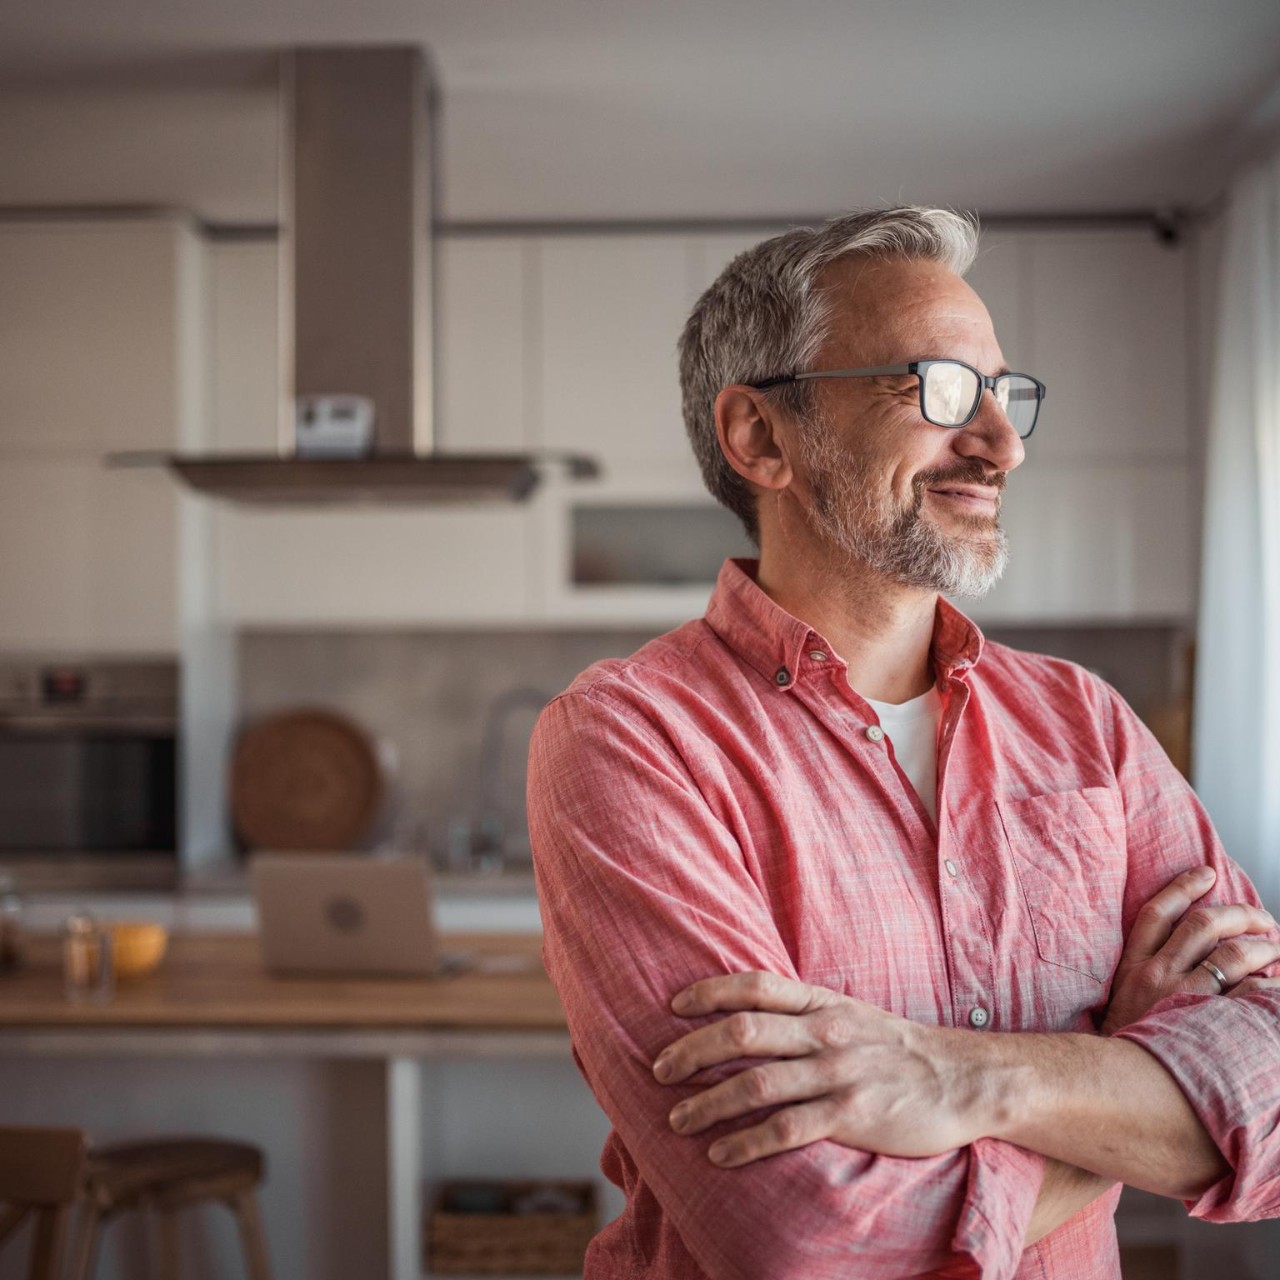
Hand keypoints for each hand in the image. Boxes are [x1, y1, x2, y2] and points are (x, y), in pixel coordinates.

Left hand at [652, 972, 996, 1167]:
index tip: (674, 1006)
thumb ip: (803, 1012)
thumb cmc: (895, 1048)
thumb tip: (748, 1013)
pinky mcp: (851, 1114)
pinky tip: (721, 1153)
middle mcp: (825, 1032)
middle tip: (660, 1070)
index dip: (710, 991)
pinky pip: (786, 1129)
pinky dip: (746, 1142)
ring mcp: (838, 1072)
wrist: (963, 1079)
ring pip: (756, 1083)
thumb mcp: (849, 1014)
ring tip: (677, 1118)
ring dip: (708, 1102)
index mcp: (822, 1002)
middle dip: (693, 1050)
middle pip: (744, 1031)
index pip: (755, 985)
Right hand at [1100, 866, 1279, 1035]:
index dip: (1182, 887)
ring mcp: (1184, 997)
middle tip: (1261, 918)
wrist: (1117, 1084)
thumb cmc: (1125, 1042)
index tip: (1206, 873)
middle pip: (1203, 924)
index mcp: (1133, 964)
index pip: (1157, 912)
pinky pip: (1249, 993)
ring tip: (1275, 948)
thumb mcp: (1121, 999)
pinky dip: (1267, 983)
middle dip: (1240, 914)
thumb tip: (1178, 951)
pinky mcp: (1208, 1022)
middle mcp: (1158, 974)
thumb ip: (1144, 972)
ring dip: (1262, 945)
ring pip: (1233, 953)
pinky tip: (1275, 983)